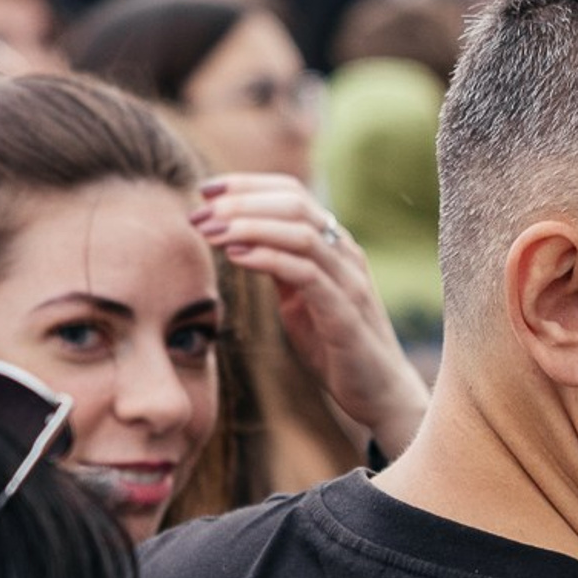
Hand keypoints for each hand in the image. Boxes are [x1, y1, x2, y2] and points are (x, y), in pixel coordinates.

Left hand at [190, 175, 429, 459]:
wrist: (379, 392)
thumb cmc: (336, 346)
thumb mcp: (300, 299)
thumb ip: (280, 268)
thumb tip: (241, 242)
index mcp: (334, 246)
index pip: (292, 193)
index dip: (247, 185)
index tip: (204, 191)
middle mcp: (345, 255)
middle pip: (294, 204)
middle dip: (240, 202)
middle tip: (199, 213)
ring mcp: (348, 282)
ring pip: (300, 233)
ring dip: (248, 226)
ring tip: (209, 231)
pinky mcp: (345, 313)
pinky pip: (305, 273)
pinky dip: (267, 258)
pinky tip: (236, 257)